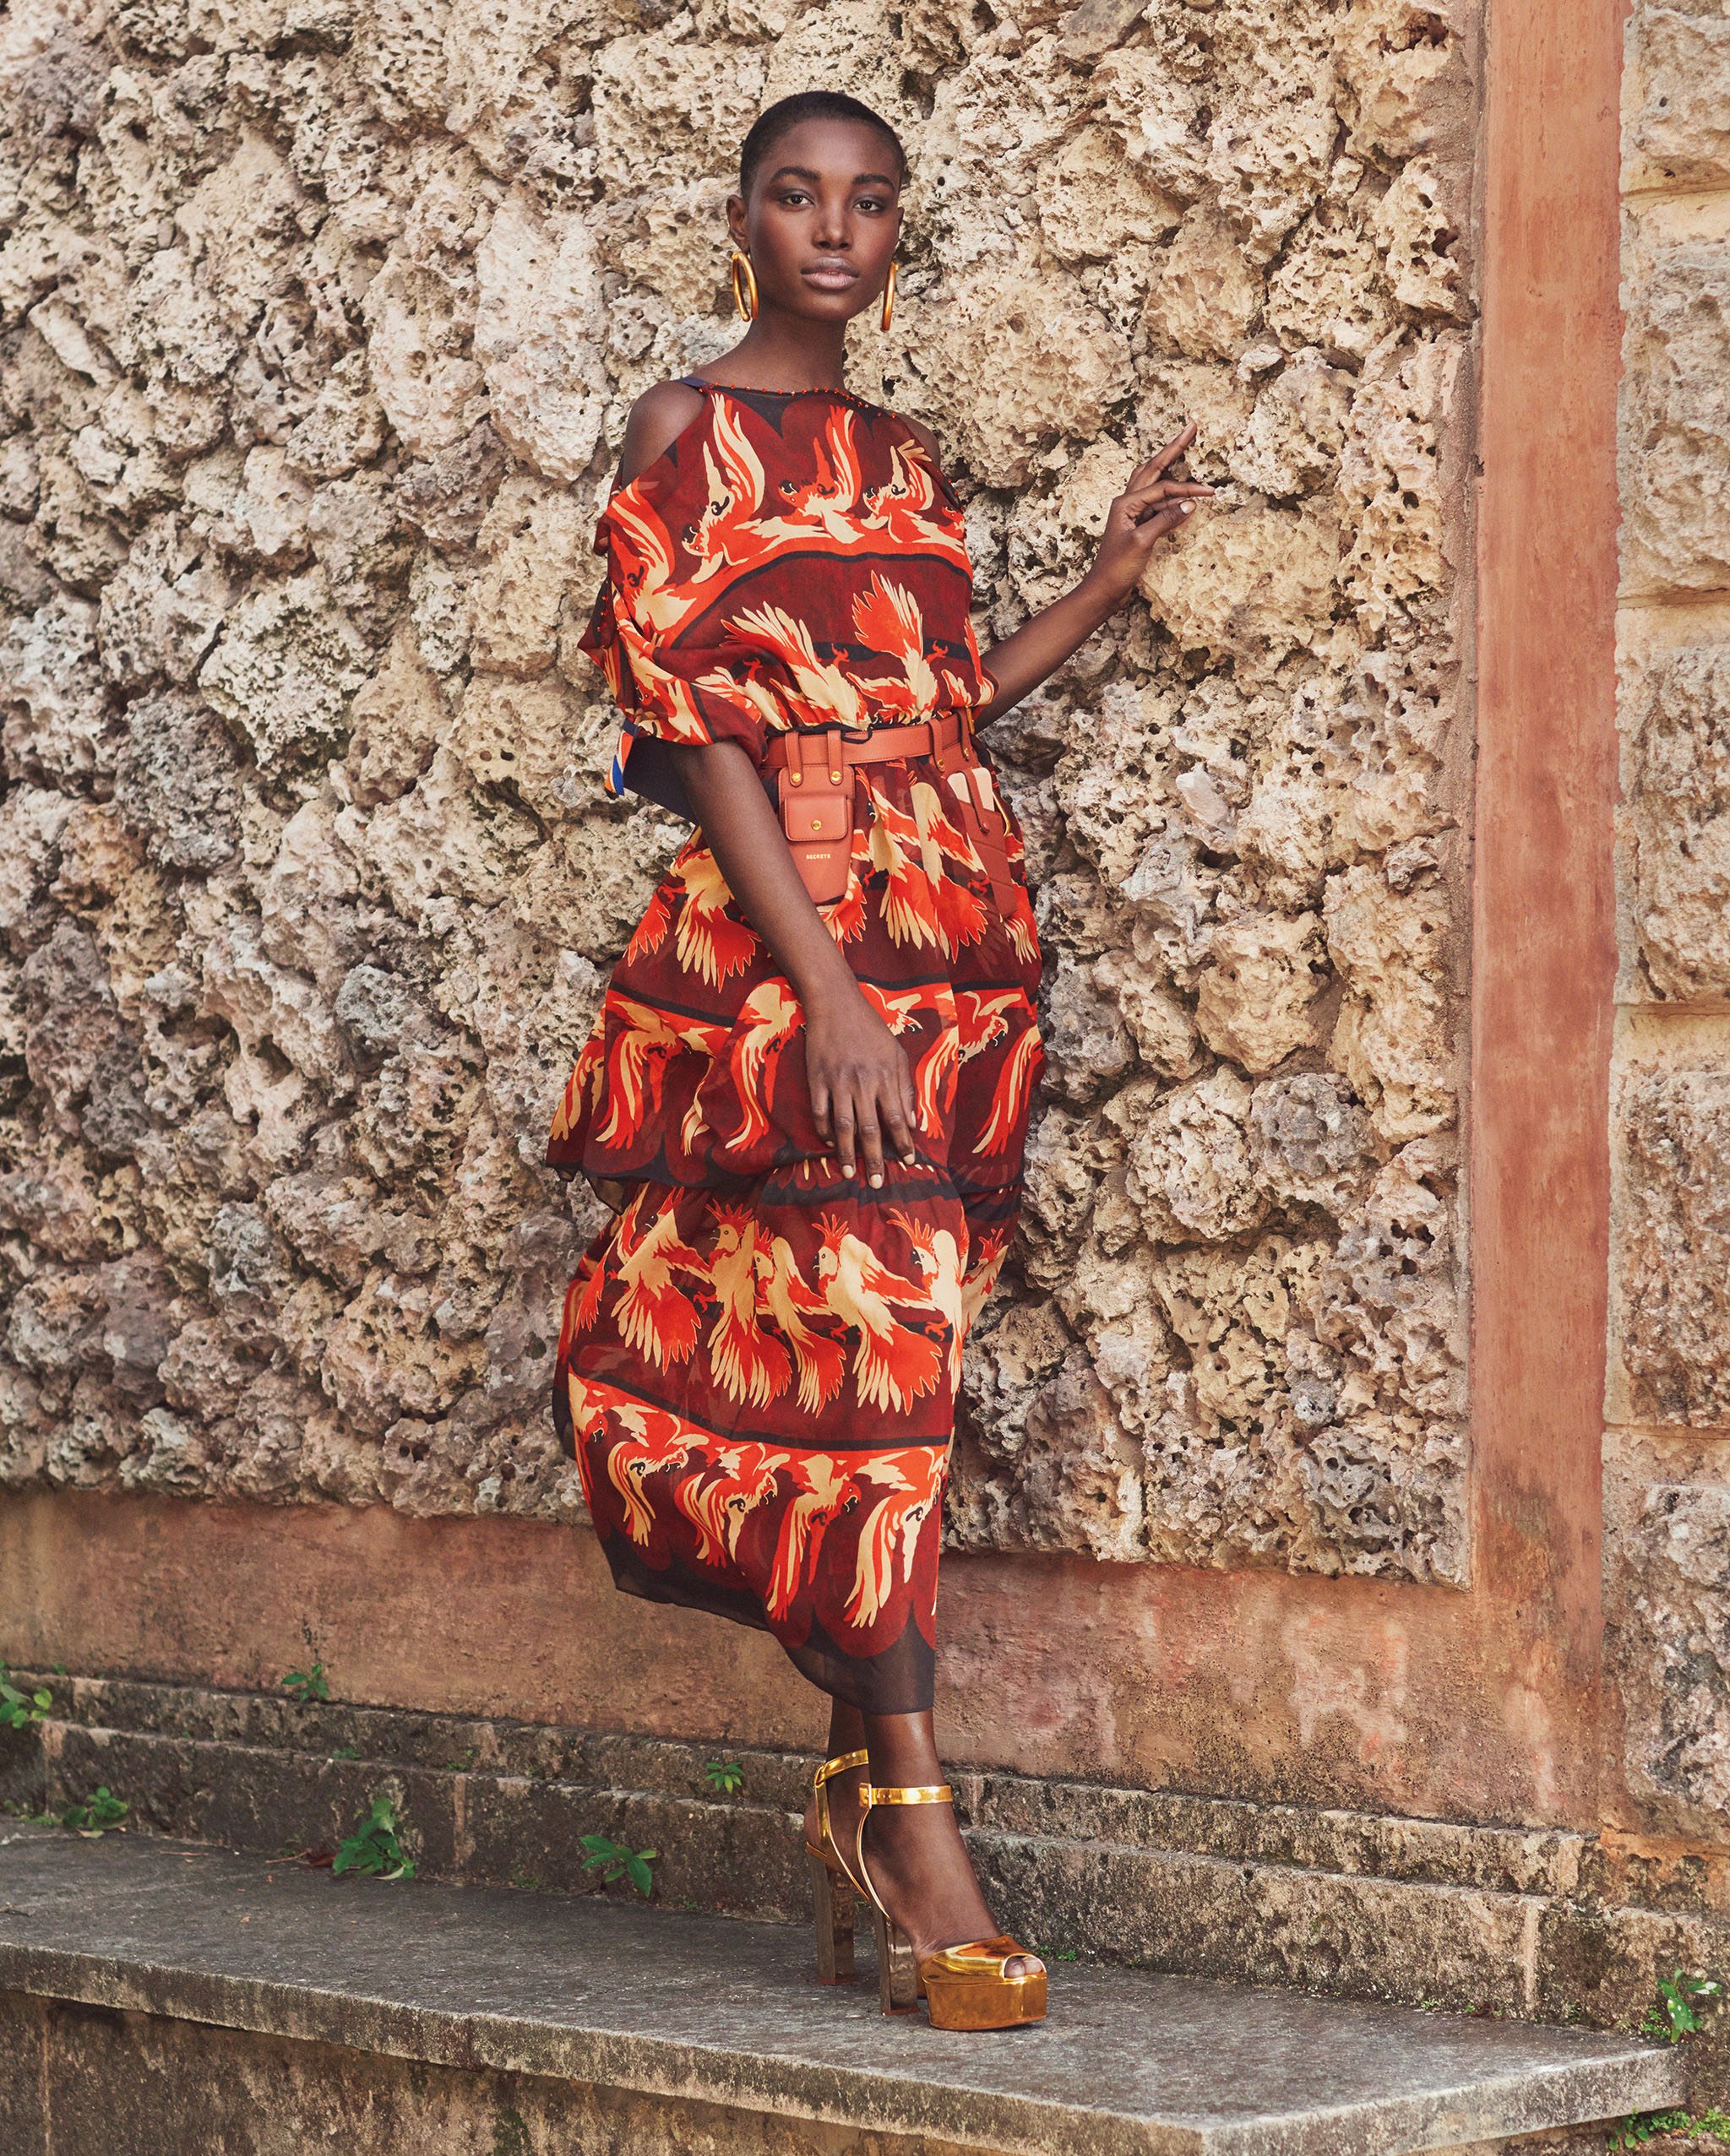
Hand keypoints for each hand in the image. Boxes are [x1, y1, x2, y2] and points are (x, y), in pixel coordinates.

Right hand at [806, 988, 918, 1187]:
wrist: (836, 1004)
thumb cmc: (871, 1030)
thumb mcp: (896, 1054)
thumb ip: (905, 1088)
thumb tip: (914, 1122)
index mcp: (885, 1077)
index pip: (897, 1119)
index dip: (904, 1143)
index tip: (909, 1163)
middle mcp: (862, 1083)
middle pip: (870, 1129)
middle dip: (875, 1159)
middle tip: (876, 1183)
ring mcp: (837, 1082)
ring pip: (843, 1126)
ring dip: (847, 1153)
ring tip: (850, 1172)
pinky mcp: (817, 1080)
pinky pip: (820, 1113)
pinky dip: (825, 1131)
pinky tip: (830, 1143)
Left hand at [1081, 420, 1214, 608]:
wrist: (1103, 590)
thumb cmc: (1116, 567)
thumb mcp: (1142, 542)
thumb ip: (1166, 520)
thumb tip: (1191, 503)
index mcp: (1125, 503)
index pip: (1162, 488)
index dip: (1187, 488)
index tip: (1210, 492)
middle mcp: (1127, 502)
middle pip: (1153, 468)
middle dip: (1173, 448)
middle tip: (1190, 428)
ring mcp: (1132, 513)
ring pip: (1153, 482)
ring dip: (1170, 466)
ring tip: (1184, 445)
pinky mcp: (1138, 525)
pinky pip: (1157, 503)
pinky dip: (1171, 496)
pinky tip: (1182, 494)